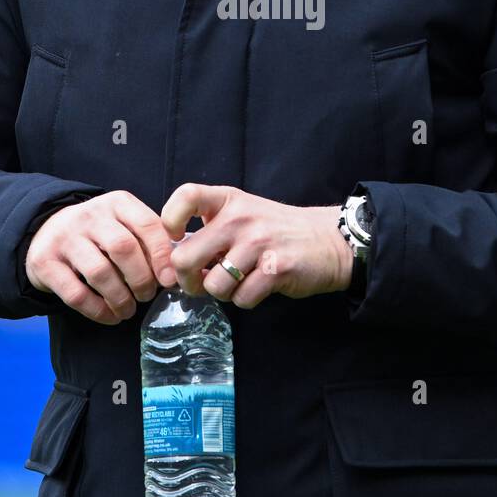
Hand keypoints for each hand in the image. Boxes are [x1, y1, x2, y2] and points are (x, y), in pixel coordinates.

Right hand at [25, 190, 178, 324]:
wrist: (47, 231)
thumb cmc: (99, 233)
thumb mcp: (124, 224)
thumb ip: (149, 241)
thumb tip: (174, 273)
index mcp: (117, 203)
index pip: (146, 224)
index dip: (162, 255)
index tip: (169, 279)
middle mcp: (89, 215)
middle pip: (123, 248)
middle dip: (141, 279)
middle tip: (147, 295)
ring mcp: (64, 238)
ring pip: (100, 273)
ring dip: (121, 298)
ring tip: (129, 309)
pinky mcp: (45, 262)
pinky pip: (76, 294)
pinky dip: (98, 310)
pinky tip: (110, 316)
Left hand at [160, 184, 352, 307]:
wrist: (327, 241)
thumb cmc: (275, 232)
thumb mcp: (242, 214)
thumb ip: (210, 229)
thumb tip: (174, 260)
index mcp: (228, 200)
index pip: (186, 196)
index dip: (169, 220)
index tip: (177, 238)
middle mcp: (240, 218)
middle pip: (185, 257)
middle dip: (187, 280)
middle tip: (200, 282)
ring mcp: (259, 243)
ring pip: (214, 286)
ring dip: (222, 293)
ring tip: (237, 282)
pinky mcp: (275, 269)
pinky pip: (241, 299)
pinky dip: (245, 300)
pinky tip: (258, 286)